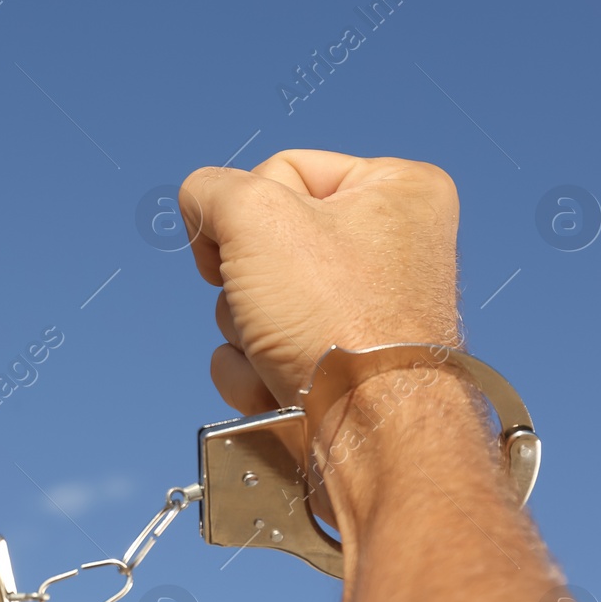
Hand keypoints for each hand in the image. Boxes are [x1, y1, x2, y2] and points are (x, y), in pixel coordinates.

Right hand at [180, 150, 461, 414]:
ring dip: (243, 333)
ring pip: (252, 302)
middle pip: (262, 242)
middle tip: (273, 306)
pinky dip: (253, 373)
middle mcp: (391, 247)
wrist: (370, 431)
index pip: (281, 170)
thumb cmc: (336, 317)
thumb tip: (201, 215)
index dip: (246, 210)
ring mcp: (363, 313)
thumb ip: (210, 189)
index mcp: (398, 190)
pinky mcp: (337, 367)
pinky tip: (279, 388)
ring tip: (279, 354)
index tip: (252, 248)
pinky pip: (261, 353)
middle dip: (243, 283)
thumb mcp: (254, 215)